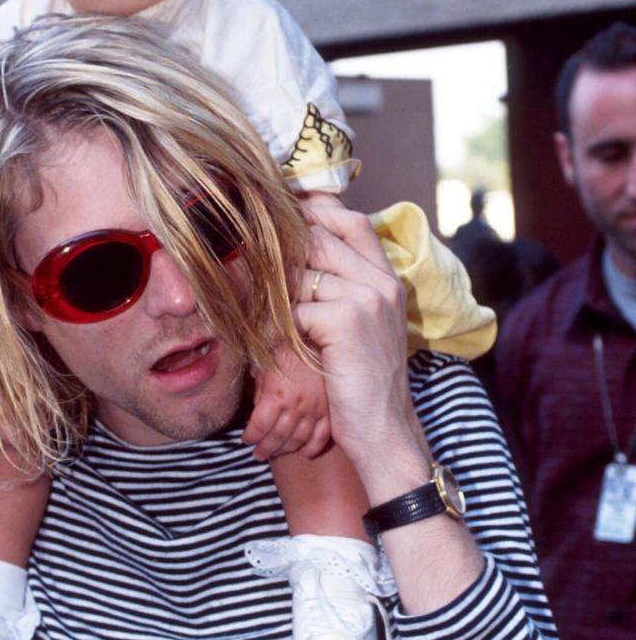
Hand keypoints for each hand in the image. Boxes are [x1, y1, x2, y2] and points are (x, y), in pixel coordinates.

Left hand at [243, 345, 330, 460]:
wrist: (320, 339)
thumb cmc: (288, 348)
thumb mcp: (265, 362)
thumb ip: (259, 386)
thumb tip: (255, 404)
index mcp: (276, 395)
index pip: (259, 425)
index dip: (250, 436)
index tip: (246, 439)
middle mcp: (295, 406)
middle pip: (277, 437)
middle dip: (265, 448)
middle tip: (258, 454)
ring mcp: (315, 410)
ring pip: (298, 439)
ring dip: (285, 450)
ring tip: (275, 453)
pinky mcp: (329, 410)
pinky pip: (322, 436)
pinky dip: (312, 448)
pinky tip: (303, 453)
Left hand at [292, 200, 428, 498]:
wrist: (384, 431)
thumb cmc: (362, 382)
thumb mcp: (362, 327)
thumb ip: (342, 288)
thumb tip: (296, 253)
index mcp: (387, 278)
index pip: (350, 220)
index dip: (314, 209)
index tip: (282, 210)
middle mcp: (381, 282)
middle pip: (318, 238)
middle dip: (281, 251)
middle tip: (253, 261)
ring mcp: (366, 298)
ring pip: (300, 273)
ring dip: (275, 294)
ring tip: (266, 316)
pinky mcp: (345, 320)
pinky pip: (294, 309)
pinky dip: (279, 329)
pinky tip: (280, 347)